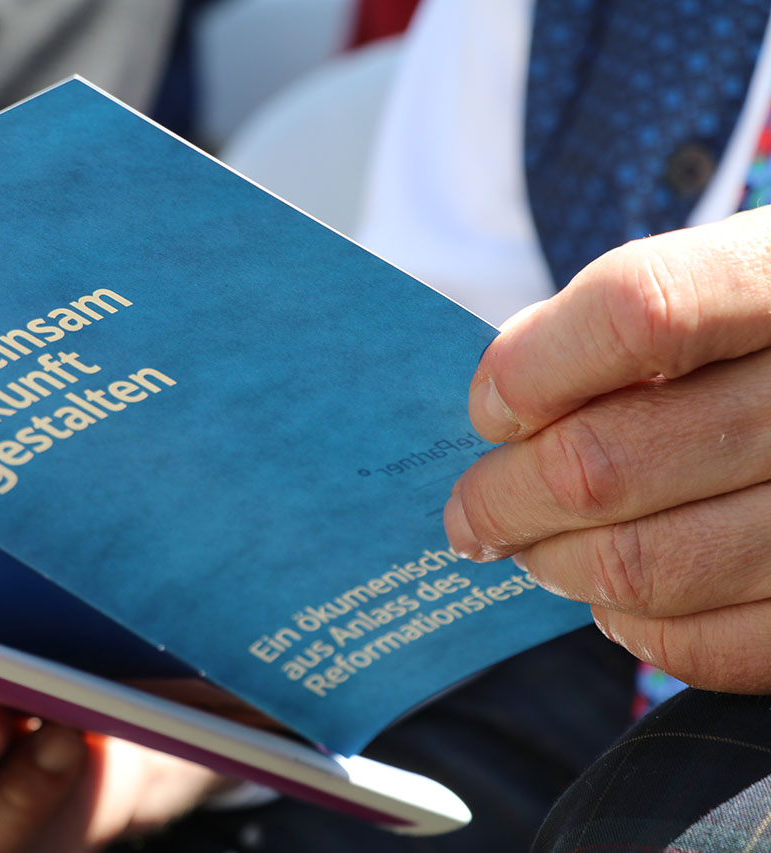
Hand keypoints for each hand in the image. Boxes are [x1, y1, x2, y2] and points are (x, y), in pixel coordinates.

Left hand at [443, 207, 770, 692]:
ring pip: (644, 566)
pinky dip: (638, 628)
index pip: (640, 311)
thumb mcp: (735, 280)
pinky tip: (621, 597)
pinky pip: (709, 645)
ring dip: (559, 566)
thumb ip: (627, 316)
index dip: (532, 371)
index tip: (488, 411)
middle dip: (504, 499)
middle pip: (605, 463)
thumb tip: (504, 402)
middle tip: (472, 512)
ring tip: (538, 549)